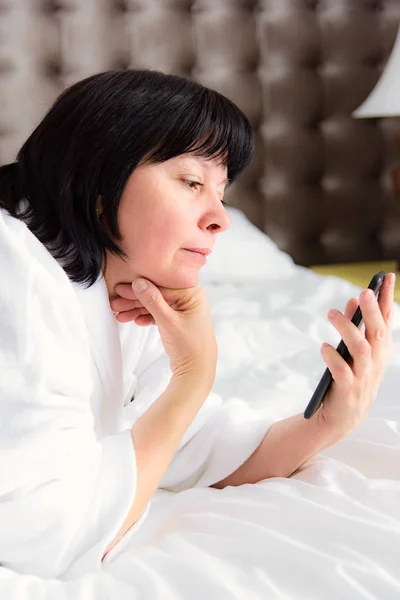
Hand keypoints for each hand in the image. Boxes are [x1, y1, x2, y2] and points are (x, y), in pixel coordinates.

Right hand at [110, 279, 217, 387]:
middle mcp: (190, 299)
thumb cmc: (189, 347)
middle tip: (116, 304)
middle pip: (157, 295)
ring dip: (138, 310)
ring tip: (120, 315)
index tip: (121, 290)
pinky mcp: (178, 321)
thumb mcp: (168, 322)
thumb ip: (152, 301)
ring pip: (156, 306)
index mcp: (193, 294)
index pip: (161, 288)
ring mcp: (184, 310)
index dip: (139, 289)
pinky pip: (159, 315)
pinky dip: (147, 317)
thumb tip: (139, 283)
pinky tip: (135, 321)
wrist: (196, 372)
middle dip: (135, 301)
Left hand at [316, 273, 395, 437]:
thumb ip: (355, 324)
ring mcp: (364, 376)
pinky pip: (341, 370)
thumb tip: (353, 299)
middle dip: (372, 311)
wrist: (344, 416)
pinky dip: (332, 357)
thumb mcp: (355, 350)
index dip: (387, 298)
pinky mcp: (348, 389)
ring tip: (331, 313)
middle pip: (377, 332)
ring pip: (360, 349)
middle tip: (362, 292)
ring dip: (346, 329)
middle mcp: (376, 362)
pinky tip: (324, 346)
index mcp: (381, 349)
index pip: (387, 320)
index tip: (386, 276)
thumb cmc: (350, 377)